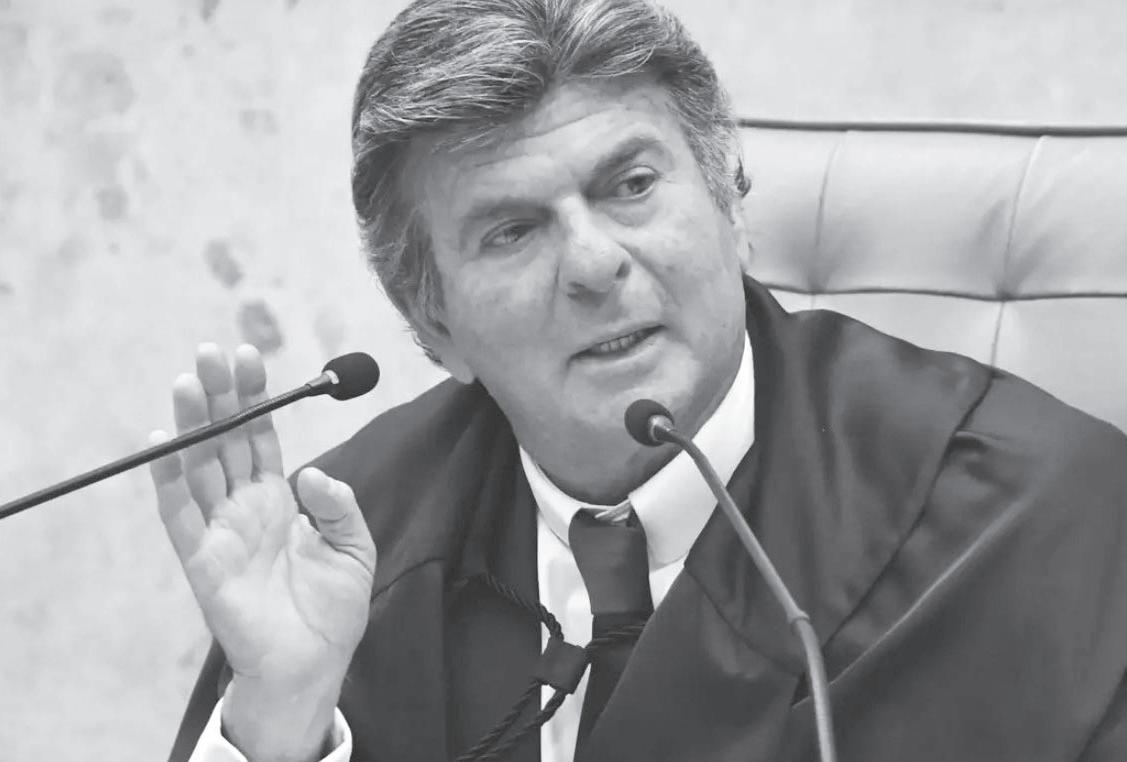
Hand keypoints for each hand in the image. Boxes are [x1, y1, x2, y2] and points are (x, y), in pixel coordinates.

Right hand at [150, 343, 375, 757]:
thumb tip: (311, 472)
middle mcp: (243, 508)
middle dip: (219, 395)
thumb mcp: (354, 548)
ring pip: (200, 465)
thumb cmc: (331, 609)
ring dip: (192, 423)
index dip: (253, 398)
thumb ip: (338, 506)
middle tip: (210, 350)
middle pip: (226, 440)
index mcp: (277, 500)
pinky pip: (179, 515)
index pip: (260, 437)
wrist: (313, 663)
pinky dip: (168, 479)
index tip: (248, 355)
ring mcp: (220, 531)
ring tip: (189, 379)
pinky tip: (163, 441)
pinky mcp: (203, 561)